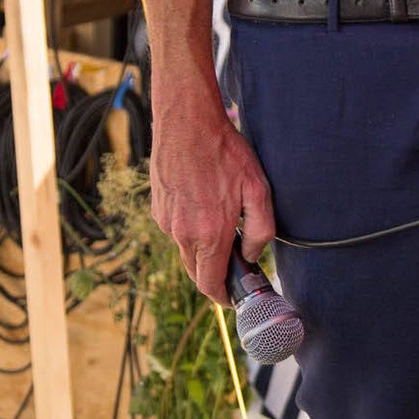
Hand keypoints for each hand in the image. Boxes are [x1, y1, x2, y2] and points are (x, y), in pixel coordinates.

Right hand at [149, 83, 274, 302]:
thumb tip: (251, 254)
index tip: (233, 297)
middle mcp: (182, 233)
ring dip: (203, 247)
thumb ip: (260, 231)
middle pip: (196, 271)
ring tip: (220, 219)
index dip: (222, 296)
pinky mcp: (157, 208)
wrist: (186, 122)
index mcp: (209, 234)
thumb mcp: (257, 190)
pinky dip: (191, 228)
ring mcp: (166, 222)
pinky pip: (176, 230)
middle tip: (235, 263)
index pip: (210, 284)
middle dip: (214, 274)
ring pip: (186, 249)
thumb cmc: (225, 153)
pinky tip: (203, 202)